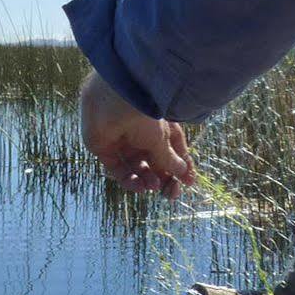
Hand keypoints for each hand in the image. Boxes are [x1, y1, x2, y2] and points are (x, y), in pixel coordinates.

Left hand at [79, 69, 196, 198]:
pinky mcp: (105, 149)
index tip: (189, 182)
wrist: (112, 101)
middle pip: (154, 163)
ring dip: (147, 180)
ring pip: (137, 169)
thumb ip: (169, 160)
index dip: (181, 167)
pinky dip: (129, 180)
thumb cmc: (142, 115)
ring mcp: (123, 142)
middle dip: (163, 179)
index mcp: (159, 128)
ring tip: (153, 186)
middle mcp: (142, 135)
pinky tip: (140, 186)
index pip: (173, 151)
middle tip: (171, 194)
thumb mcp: (161, 141)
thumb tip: (182, 174)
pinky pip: (118, 170)